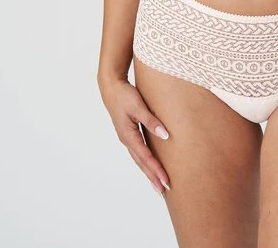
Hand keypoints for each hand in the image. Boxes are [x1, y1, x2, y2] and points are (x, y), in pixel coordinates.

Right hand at [98, 76, 170, 194]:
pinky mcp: (129, 133)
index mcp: (129, 135)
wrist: (111, 87)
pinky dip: (145, 161)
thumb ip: (151, 121)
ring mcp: (127, 137)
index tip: (166, 181)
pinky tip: (149, 165)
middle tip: (164, 190)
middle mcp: (127, 140)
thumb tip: (165, 135)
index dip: (156, 170)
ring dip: (149, 171)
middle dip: (153, 177)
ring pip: (139, 159)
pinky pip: (138, 151)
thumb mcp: (138, 106)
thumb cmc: (124, 95)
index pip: (146, 157)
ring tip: (158, 184)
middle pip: (142, 163)